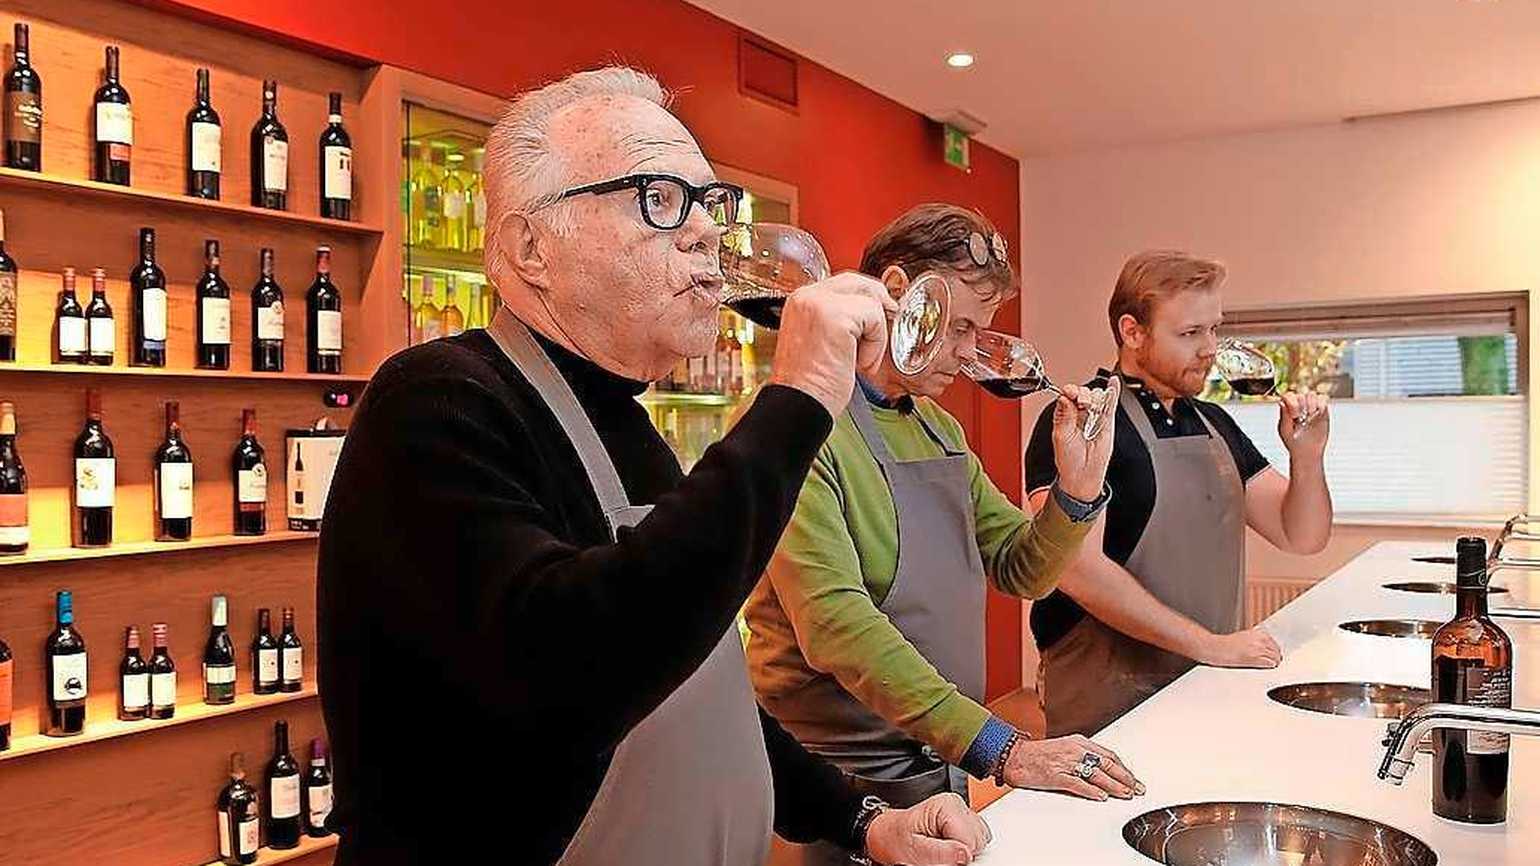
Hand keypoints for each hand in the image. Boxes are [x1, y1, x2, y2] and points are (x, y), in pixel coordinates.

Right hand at [768, 272, 896, 417]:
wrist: (798, 405)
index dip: (866, 298)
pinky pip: (875, 318)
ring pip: (870, 300)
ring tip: (859, 359)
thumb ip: (837, 319)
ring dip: (875, 333)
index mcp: (800, 301)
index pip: (844, 282)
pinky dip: (875, 344)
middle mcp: (806, 297)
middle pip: (859, 282)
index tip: (876, 318)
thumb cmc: (808, 385)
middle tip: (882, 331)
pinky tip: (859, 363)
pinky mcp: (836, 317)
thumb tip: (868, 311)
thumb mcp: (820, 341)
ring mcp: (820, 304)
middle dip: (878, 305)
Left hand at [864, 792, 990, 865]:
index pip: (970, 840)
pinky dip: (964, 853)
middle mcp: (959, 808)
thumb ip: (940, 853)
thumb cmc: (898, 838)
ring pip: (980, 845)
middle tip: (937, 856)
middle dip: (960, 856)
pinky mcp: (967, 828)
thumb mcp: (913, 848)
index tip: (939, 860)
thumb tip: (965, 855)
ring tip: (940, 852)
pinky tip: (948, 850)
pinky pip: (977, 847)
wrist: (890, 836)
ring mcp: (965, 817)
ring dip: (963, 854)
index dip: (957, 857)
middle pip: (978, 843)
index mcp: (947, 806)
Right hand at [1000, 734, 1144, 800]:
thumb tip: (1103, 770)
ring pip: (1096, 774)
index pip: (1108, 755)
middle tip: (1136, 789)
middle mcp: (1074, 750)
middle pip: (1107, 764)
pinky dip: (1092, 791)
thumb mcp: (1064, 748)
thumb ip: (1083, 756)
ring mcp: (1065, 762)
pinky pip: (1078, 784)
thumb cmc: (1037, 754)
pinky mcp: (1056, 775)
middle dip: (1125, 778)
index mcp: (1078, 742)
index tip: (1133, 779)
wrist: (1014, 756)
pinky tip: (1101, 796)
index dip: (1123, 768)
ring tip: (1125, 794)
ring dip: (1114, 786)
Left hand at [1051, 376, 1119, 501]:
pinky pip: (1111, 404)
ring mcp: (1094, 417)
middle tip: (1081, 402)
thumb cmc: (1068, 459)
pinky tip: (1113, 382)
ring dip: (1094, 397)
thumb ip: (1064, 415)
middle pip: (1083, 392)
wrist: (1082, 474)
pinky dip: (1113, 392)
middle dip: (1082, 393)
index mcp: (1065, 415)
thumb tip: (1064, 397)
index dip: (1069, 391)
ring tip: (1090, 406)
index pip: (1067, 395)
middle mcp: (1079, 413)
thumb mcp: (1061, 435)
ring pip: (1096, 396)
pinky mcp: (1107, 422)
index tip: (1069, 392)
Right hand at [1198, 627, 1282, 667]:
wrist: (1214, 648)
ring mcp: (1257, 649)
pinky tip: (1263, 667)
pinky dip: (1269, 666)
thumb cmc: (1225, 645)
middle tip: (1269, 662)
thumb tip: (1266, 649)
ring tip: (1264, 665)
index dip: (1273, 652)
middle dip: (1274, 657)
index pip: (1275, 644)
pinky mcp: (1254, 658)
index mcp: (1258, 633)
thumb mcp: (1243, 637)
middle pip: (1277, 651)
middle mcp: (1259, 639)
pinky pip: (1270, 664)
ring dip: (1272, 663)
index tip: (1272, 656)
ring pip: (1275, 658)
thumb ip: (1256, 641)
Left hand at [1278, 391, 1328, 457]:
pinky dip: (1321, 406)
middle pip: (1301, 394)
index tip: (1295, 416)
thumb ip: (1284, 416)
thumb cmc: (1293, 441)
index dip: (1292, 403)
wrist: (1307, 451)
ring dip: (1312, 405)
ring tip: (1310, 418)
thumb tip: (1281, 402)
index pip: (1288, 395)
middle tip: (1303, 419)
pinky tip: (1318, 415)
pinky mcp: (1322, 410)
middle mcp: (1298, 405)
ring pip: (1312, 394)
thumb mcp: (1285, 430)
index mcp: (1287, 408)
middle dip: (1302, 406)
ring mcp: (1310, 406)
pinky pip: (1323, 400)